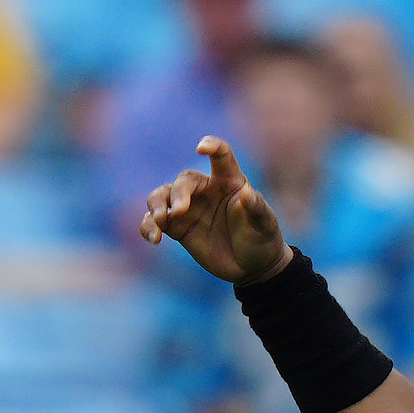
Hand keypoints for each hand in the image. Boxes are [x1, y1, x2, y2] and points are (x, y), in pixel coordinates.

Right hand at [140, 138, 293, 288]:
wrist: (252, 266)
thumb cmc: (262, 238)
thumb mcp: (264, 223)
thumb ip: (256, 207)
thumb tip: (247, 193)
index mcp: (229, 181)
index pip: (221, 156)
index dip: (212, 146)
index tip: (201, 148)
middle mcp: (206, 190)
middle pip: (184, 181)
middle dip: (178, 193)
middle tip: (179, 211)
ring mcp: (189, 209)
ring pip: (162, 196)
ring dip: (156, 204)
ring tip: (159, 221)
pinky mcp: (177, 228)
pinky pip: (155, 222)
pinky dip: (148, 227)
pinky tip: (154, 239)